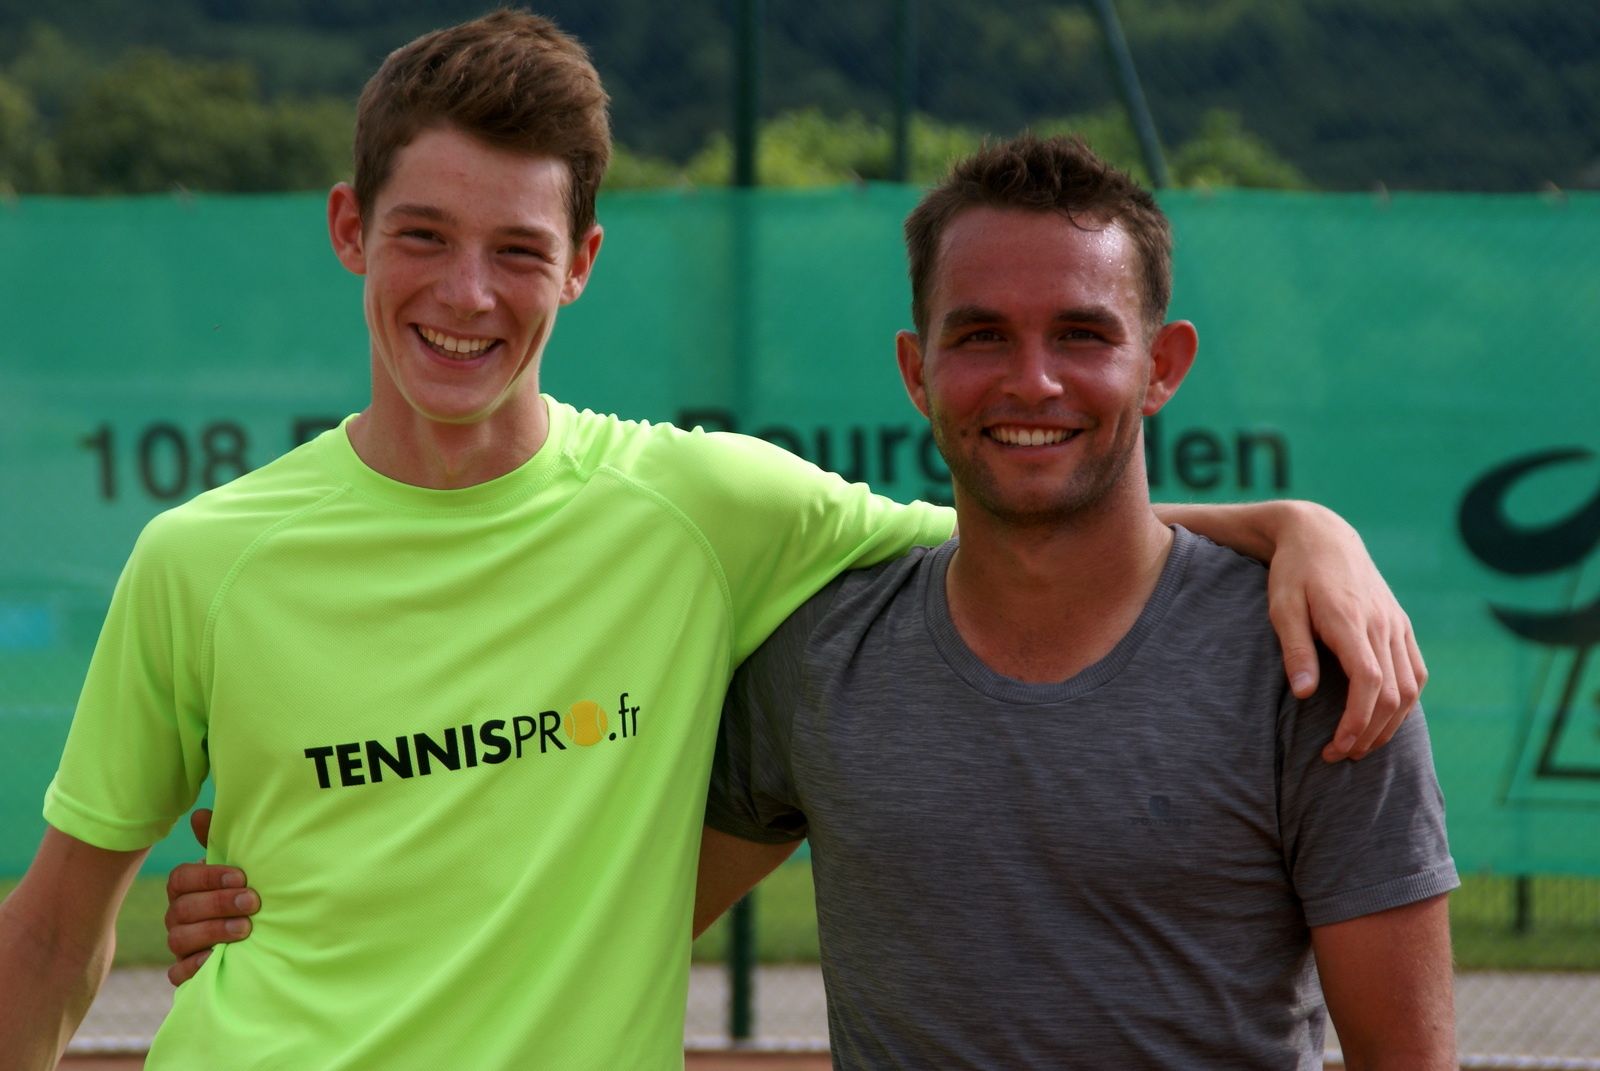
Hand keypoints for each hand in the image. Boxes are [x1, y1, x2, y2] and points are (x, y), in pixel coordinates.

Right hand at [163, 809, 259, 985]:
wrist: (255, 932)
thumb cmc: (241, 890)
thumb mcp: (235, 867)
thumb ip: (218, 843)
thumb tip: (200, 812)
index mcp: (185, 887)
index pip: (181, 878)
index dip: (209, 877)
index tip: (241, 876)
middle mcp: (177, 914)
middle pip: (182, 909)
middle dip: (218, 904)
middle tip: (252, 902)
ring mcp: (179, 943)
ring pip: (178, 939)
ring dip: (213, 932)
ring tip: (245, 929)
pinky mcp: (185, 971)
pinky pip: (178, 973)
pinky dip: (194, 967)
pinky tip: (218, 959)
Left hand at [1265, 503, 1426, 761]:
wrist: (1321, 535)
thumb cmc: (1293, 574)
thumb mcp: (1282, 608)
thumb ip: (1296, 651)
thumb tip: (1304, 695)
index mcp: (1351, 622)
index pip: (1370, 684)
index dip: (1358, 723)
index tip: (1336, 748)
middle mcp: (1382, 625)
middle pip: (1394, 694)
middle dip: (1371, 733)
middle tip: (1341, 756)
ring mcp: (1396, 624)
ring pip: (1411, 687)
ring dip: (1391, 724)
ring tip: (1361, 745)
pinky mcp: (1401, 624)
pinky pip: (1416, 671)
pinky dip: (1406, 701)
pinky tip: (1386, 718)